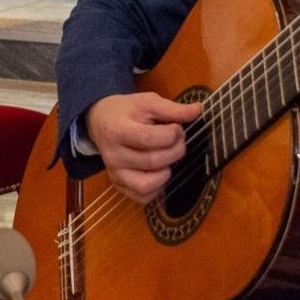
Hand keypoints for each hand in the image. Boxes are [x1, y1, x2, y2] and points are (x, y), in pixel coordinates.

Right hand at [85, 92, 202, 204]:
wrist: (101, 121)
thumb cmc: (127, 111)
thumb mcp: (147, 102)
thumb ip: (172, 108)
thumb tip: (197, 110)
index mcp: (117, 130)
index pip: (149, 138)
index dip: (172, 134)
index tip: (176, 127)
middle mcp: (113, 156)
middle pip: (153, 161)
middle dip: (175, 151)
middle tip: (178, 140)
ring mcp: (115, 174)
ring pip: (148, 184)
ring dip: (167, 171)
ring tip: (168, 156)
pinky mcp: (119, 186)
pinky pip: (143, 197)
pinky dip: (158, 187)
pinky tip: (159, 170)